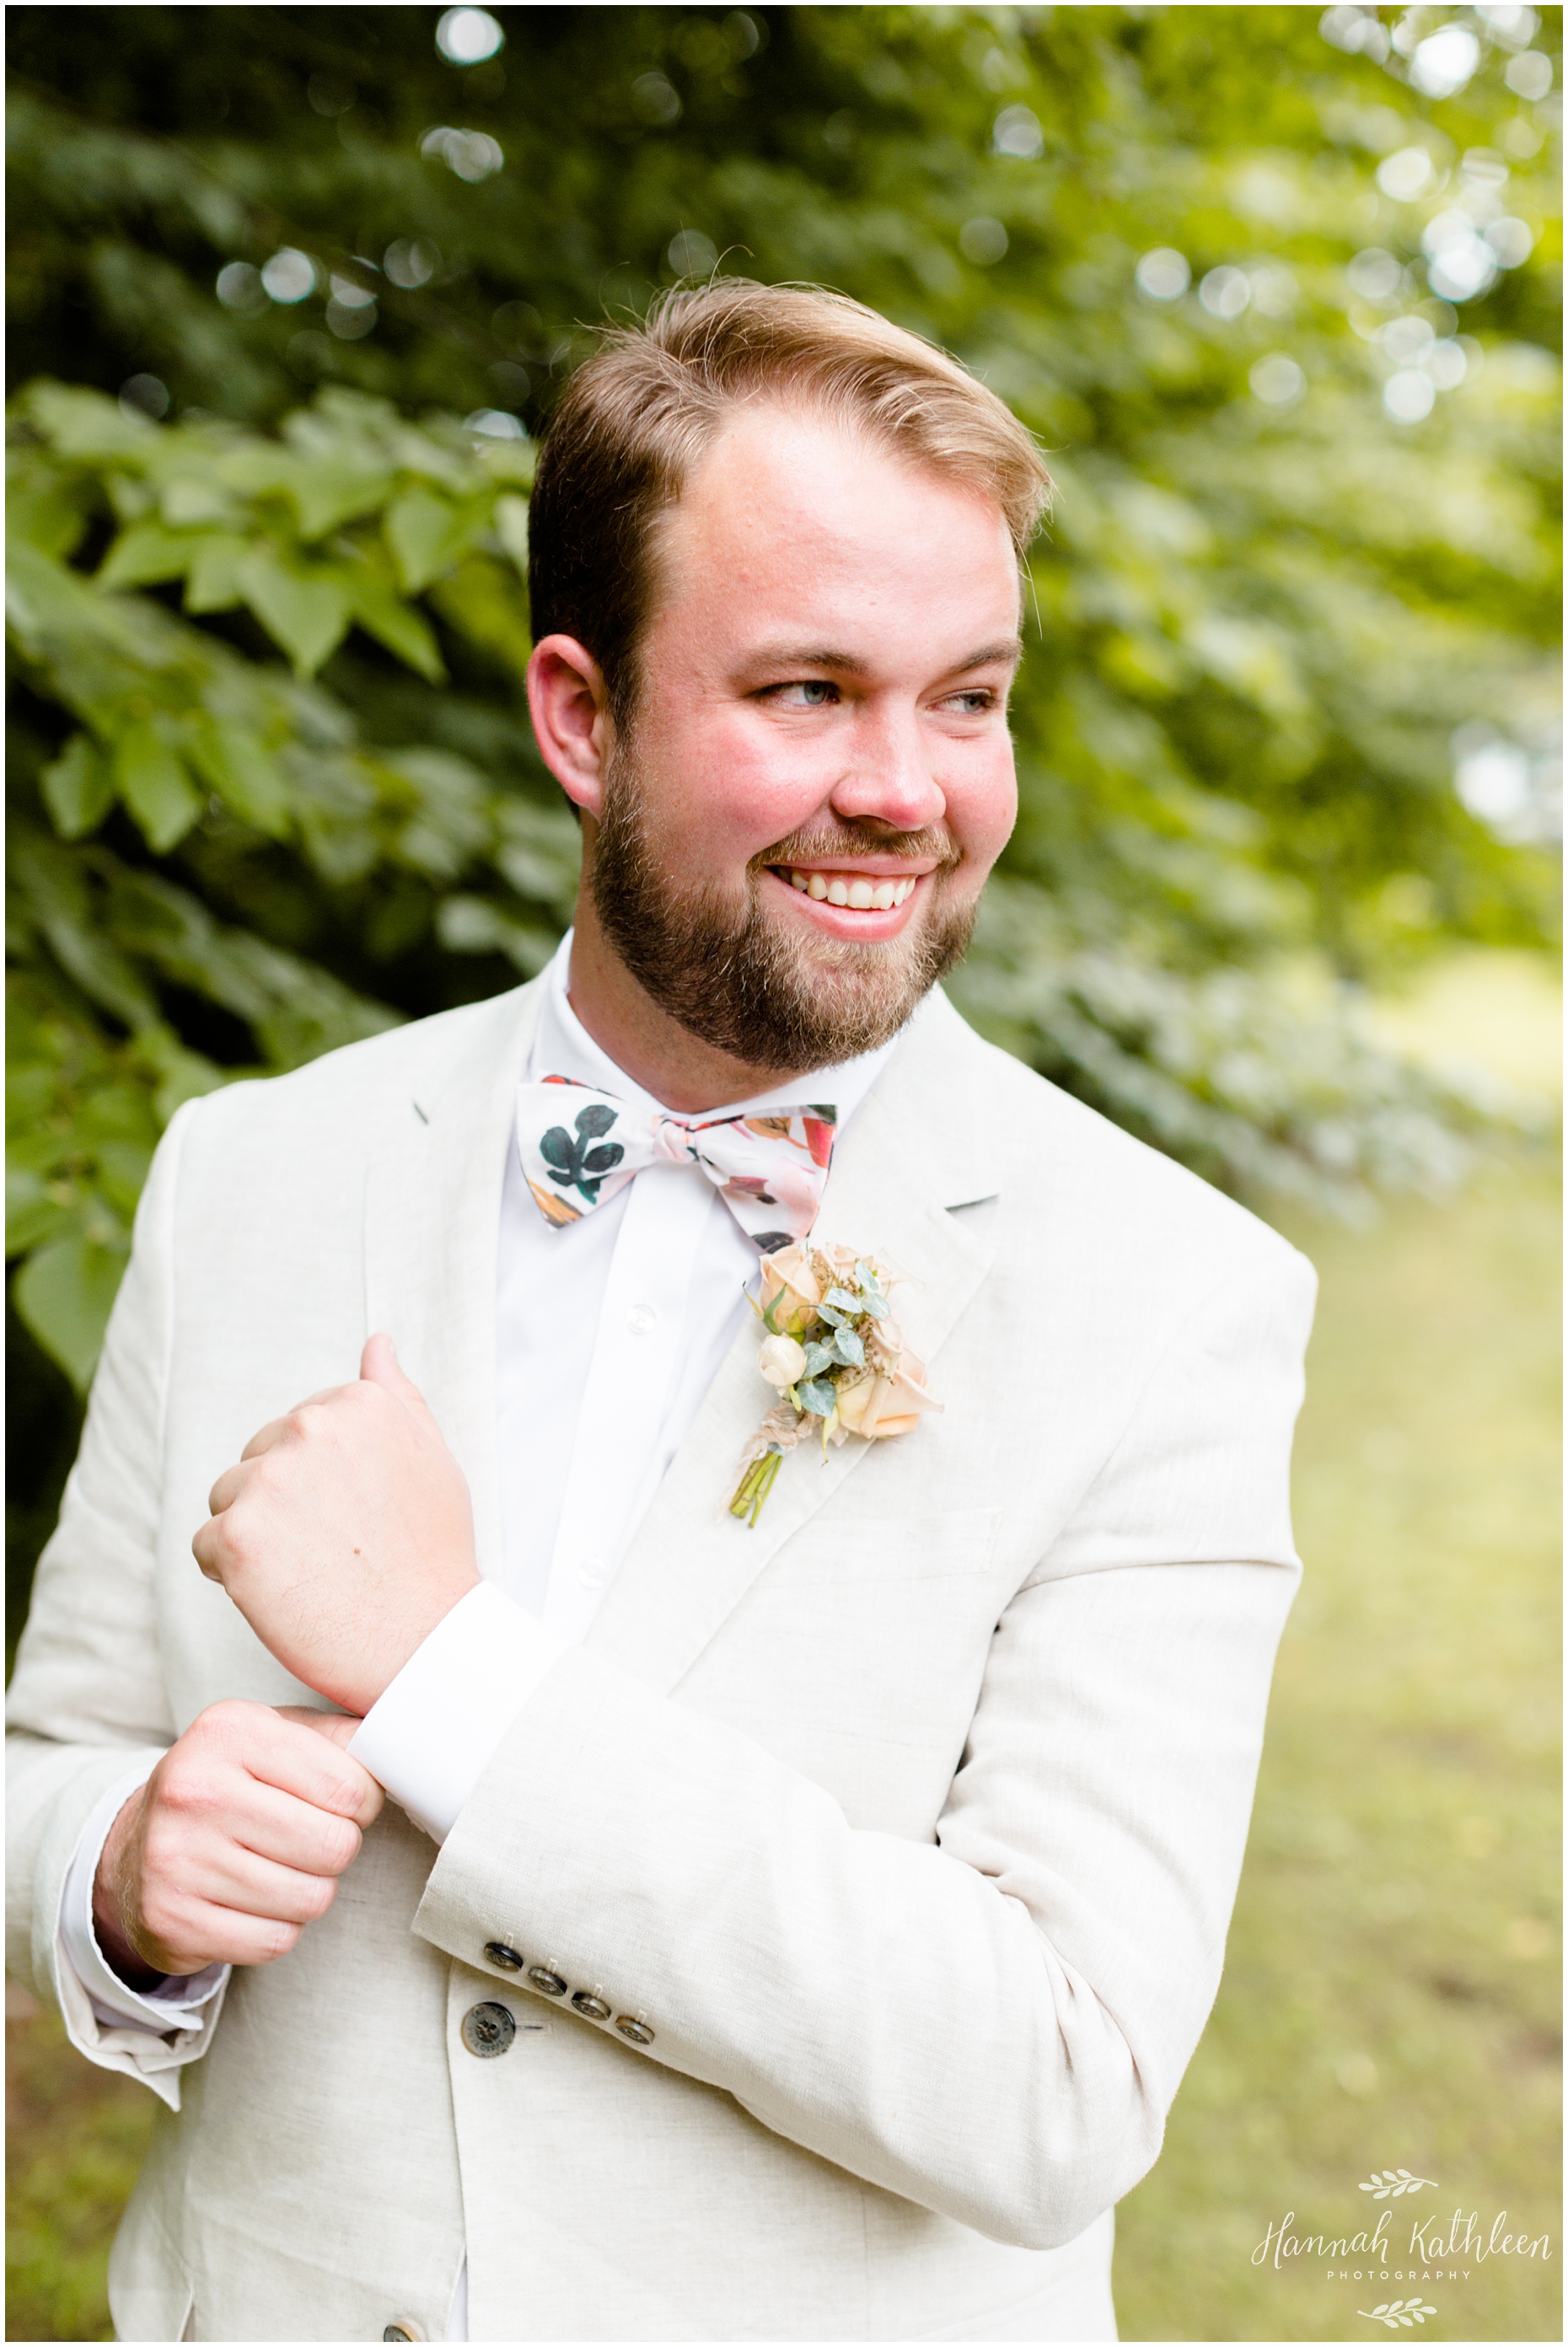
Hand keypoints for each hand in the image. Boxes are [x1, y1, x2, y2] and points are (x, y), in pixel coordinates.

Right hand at [92, 1702, 383, 1984]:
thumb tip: (405, 1749)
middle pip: (335, 1846)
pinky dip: (278, 1928)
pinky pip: (274, 1941)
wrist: (136, 1845)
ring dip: (310, 1891)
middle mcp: (195, 1790)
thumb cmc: (232, 1783)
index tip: (341, 1804)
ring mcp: (175, 1858)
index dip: (362, 1804)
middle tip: (309, 1840)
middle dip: (337, 1849)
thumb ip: (344, 1737)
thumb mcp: (279, 1736)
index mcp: (230, 1730)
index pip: (350, 1786)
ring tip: (278, 1868)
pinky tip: (251, 1901)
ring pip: (310, 1899)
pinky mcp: (171, 1920)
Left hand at [193, 1334, 480, 1715]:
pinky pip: (206, 1545)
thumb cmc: (432, 1554)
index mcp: (356, 1403)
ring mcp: (269, 1481)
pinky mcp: (236, 1537)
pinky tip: (283, 1593)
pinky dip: (232, 1575)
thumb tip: (377, 1343)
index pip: (297, 1430)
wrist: (424, 1641)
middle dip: (282, 1504)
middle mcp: (310, 1429)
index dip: (320, 1482)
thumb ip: (395, 1395)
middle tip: (333, 1551)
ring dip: (254, 1536)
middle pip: (256, 1459)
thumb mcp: (431, 1457)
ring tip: (309, 1572)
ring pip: (227, 1499)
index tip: (354, 1517)